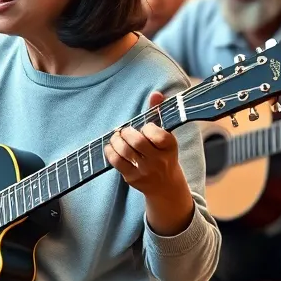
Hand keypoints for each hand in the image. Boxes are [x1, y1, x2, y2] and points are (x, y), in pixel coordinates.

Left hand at [104, 91, 194, 235]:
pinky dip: (110, 151)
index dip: (147, 128)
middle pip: (137, 142)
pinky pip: (116, 162)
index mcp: (170, 147)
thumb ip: (159, 113)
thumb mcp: (165, 135)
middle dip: (126, 132)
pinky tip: (111, 147)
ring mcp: (146, 171)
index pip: (157, 134)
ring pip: (125, 151)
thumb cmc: (163, 153)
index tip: (145, 128)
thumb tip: (156, 94)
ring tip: (116, 137)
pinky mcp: (133, 178)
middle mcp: (160, 160)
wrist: (165, 186)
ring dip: (116, 140)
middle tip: (124, 131)